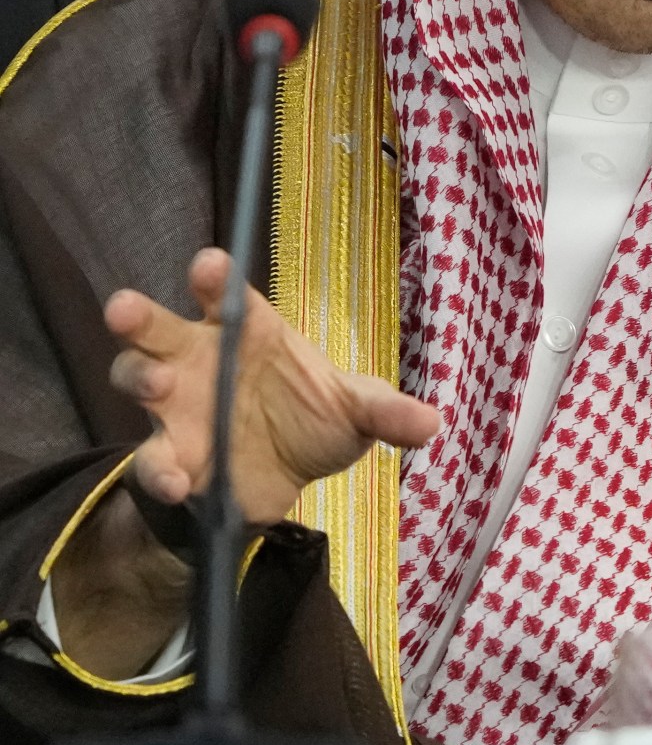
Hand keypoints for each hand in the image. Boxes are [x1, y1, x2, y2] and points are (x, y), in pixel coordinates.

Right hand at [106, 247, 440, 525]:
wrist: (289, 476)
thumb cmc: (314, 417)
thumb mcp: (358, 413)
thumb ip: (387, 413)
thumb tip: (432, 423)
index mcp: (250, 332)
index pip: (228, 296)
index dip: (215, 279)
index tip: (209, 265)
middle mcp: (202, 360)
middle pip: (158, 328)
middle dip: (139, 315)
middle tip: (125, 307)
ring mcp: (178, 407)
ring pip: (136, 378)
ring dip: (138, 378)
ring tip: (155, 384)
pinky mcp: (171, 454)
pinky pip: (152, 458)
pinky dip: (157, 468)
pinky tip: (175, 479)